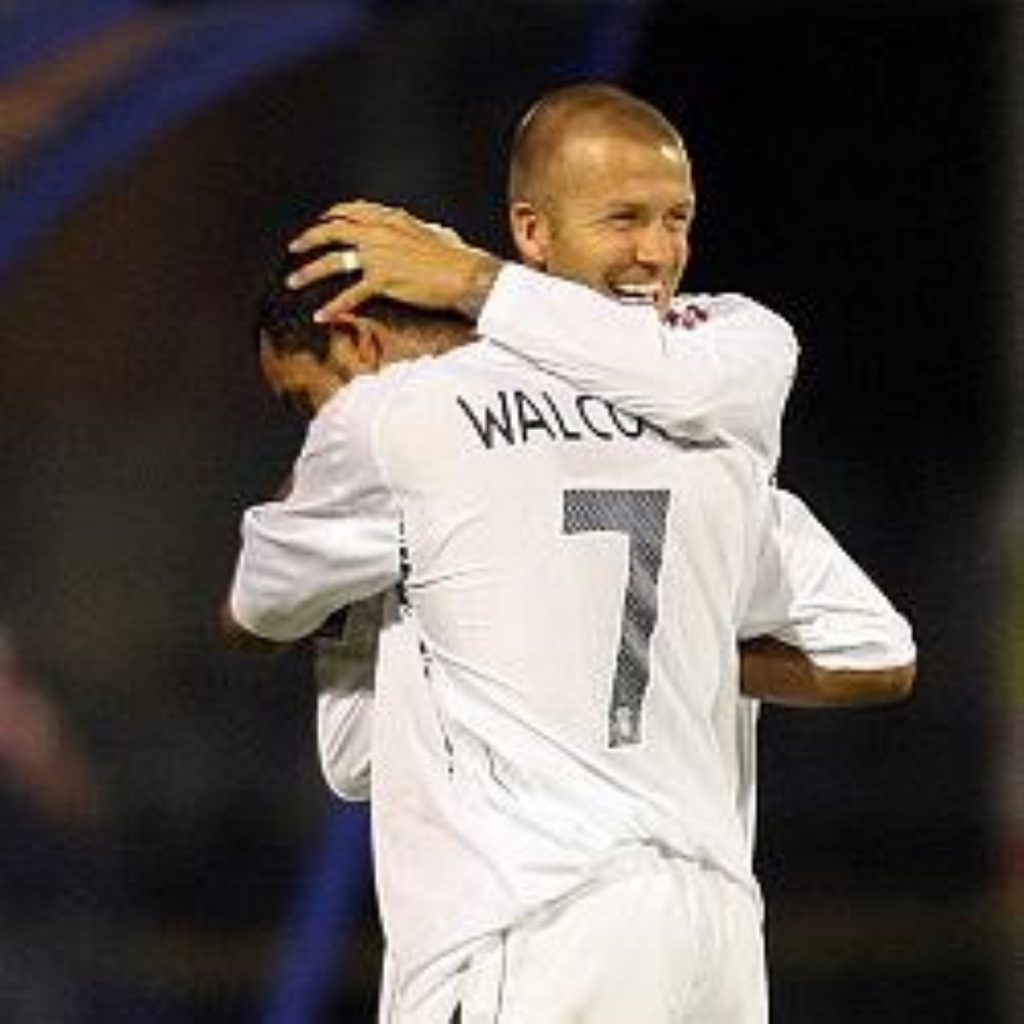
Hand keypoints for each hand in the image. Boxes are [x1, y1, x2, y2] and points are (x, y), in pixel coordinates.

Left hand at [287, 200, 502, 322]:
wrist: (466, 274)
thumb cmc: (456, 257)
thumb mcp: (433, 233)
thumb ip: (417, 230)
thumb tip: (424, 230)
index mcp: (391, 218)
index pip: (351, 210)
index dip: (331, 216)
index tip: (320, 223)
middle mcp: (380, 232)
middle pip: (333, 229)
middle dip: (309, 238)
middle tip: (293, 249)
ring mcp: (379, 255)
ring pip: (333, 260)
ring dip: (309, 271)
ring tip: (293, 282)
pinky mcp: (383, 279)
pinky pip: (351, 294)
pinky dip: (333, 306)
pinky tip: (321, 316)